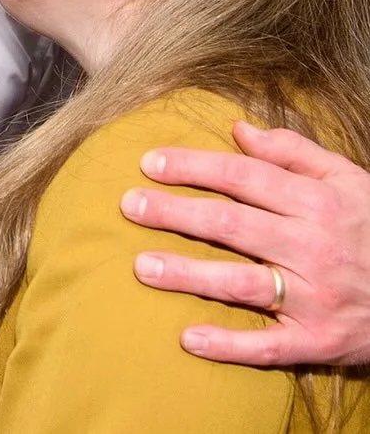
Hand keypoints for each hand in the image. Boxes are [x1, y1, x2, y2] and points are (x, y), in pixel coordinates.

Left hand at [119, 121, 369, 366]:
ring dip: (188, 275)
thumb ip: (293, 152)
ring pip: (241, 283)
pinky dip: (229, 346)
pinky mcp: (319, 342)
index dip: (193, 168)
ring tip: (141, 266)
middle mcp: (312, 247)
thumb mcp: (348, 178)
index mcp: (316, 201)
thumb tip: (238, 131)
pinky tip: (188, 337)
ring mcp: (315, 298)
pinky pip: (268, 346)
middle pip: (231, 224)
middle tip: (129, 206)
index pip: (241, 177)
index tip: (149, 163)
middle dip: (175, 214)